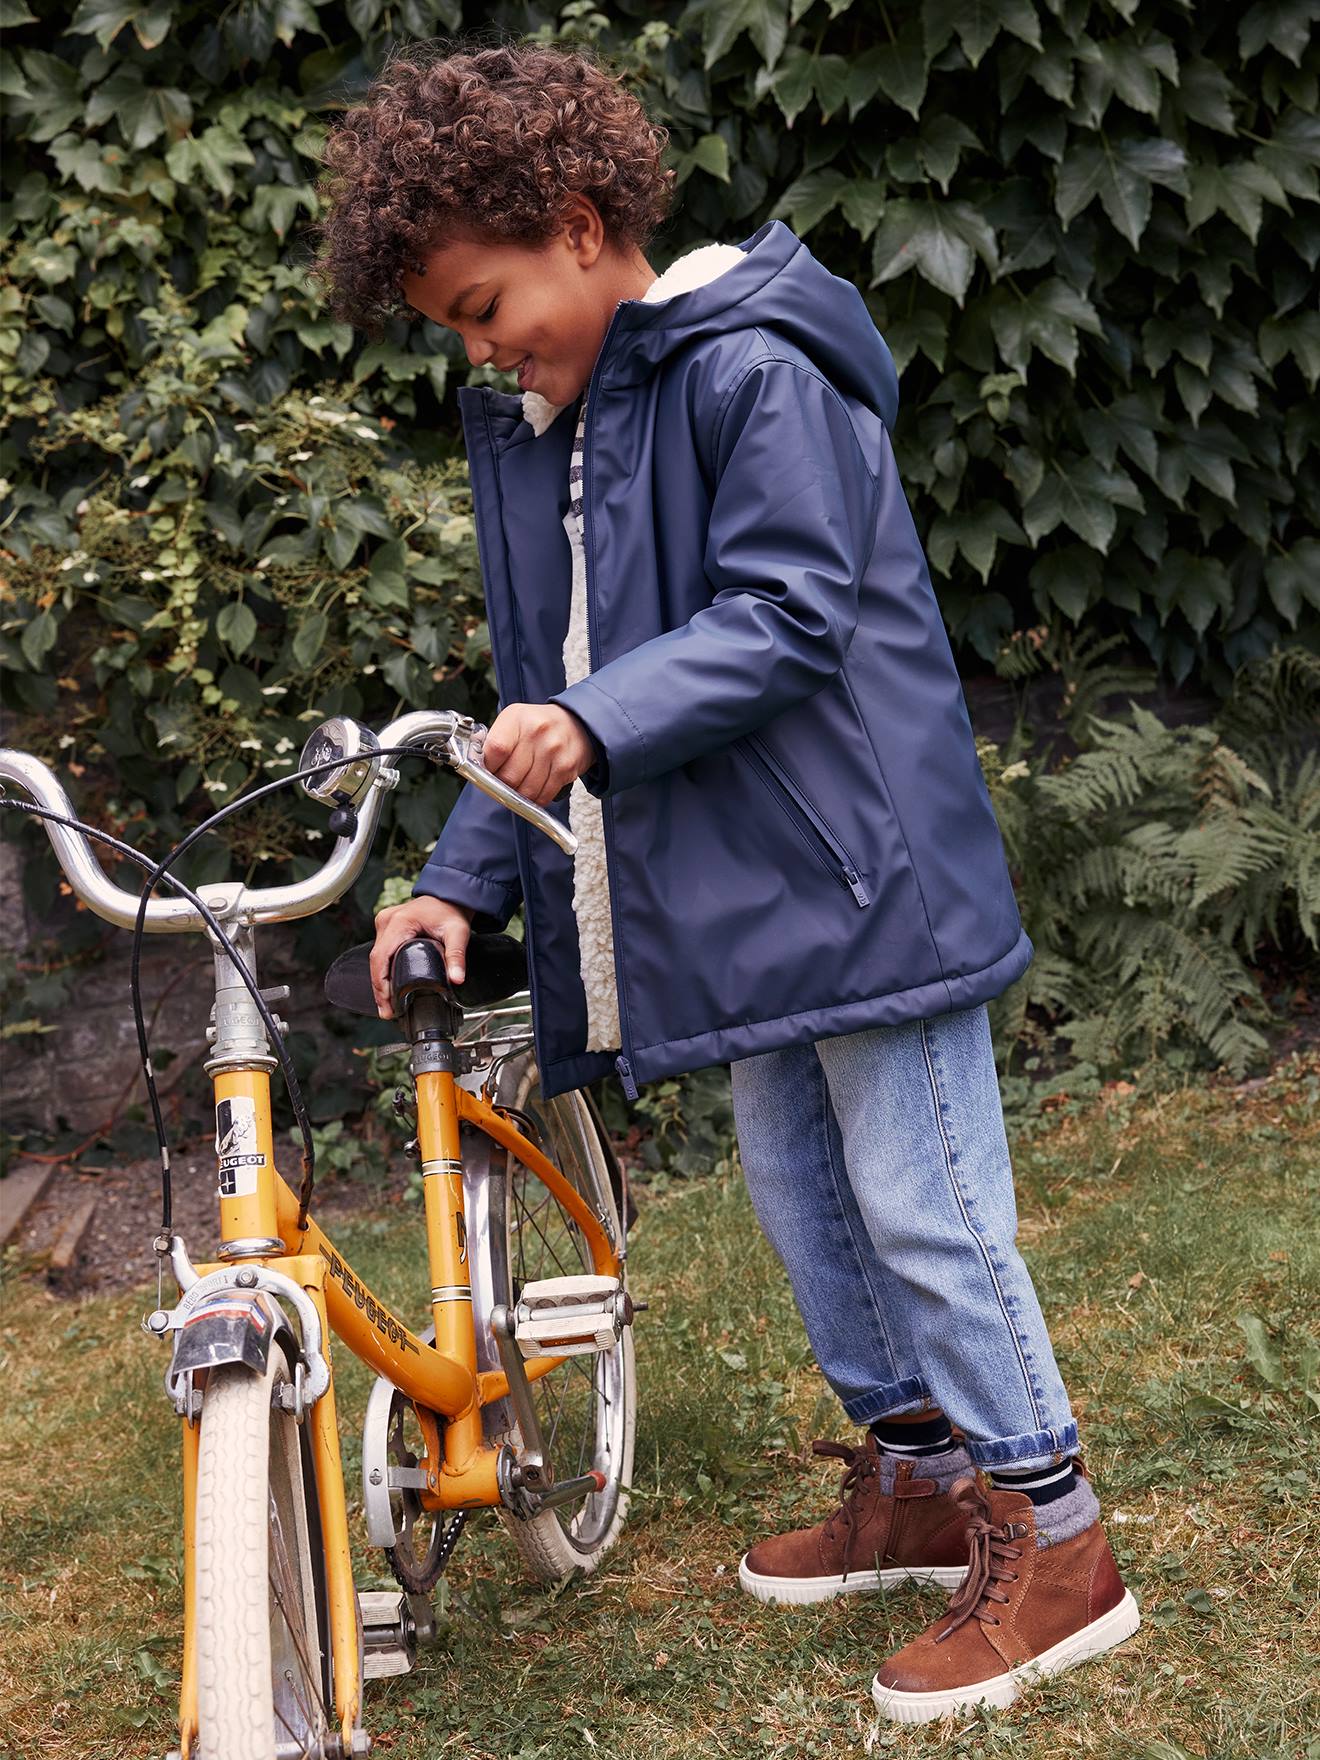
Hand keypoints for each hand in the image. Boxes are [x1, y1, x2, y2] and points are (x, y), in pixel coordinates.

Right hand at [370, 896, 473, 1018]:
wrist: (450, 895)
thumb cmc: (451, 911)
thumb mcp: (457, 933)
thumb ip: (457, 956)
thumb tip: (457, 979)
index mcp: (399, 922)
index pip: (381, 958)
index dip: (381, 985)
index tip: (387, 1004)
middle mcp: (387, 921)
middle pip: (375, 961)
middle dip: (380, 989)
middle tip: (387, 1012)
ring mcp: (385, 923)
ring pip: (376, 957)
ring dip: (380, 981)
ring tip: (387, 1005)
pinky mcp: (387, 927)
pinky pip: (380, 951)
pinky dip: (382, 970)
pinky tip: (387, 987)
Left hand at [477, 703, 596, 805]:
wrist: (577, 723)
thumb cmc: (539, 725)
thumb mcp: (514, 720)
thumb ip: (494, 740)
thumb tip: (476, 766)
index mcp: (517, 718)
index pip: (495, 750)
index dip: (488, 767)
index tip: (488, 771)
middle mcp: (536, 732)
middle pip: (509, 776)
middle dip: (502, 785)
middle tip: (503, 780)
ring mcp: (553, 751)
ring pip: (526, 791)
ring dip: (519, 794)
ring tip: (520, 783)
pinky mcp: (566, 768)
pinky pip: (543, 796)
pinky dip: (535, 798)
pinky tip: (535, 788)